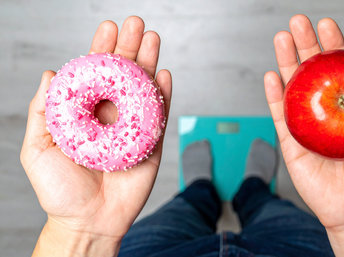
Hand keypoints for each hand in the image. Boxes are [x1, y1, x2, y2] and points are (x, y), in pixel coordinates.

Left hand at [20, 16, 171, 255]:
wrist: (88, 221)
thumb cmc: (60, 190)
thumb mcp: (38, 149)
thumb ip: (43, 111)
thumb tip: (51, 73)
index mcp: (85, 112)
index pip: (96, 74)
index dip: (102, 49)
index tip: (108, 28)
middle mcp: (111, 114)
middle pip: (124, 75)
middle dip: (130, 47)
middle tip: (137, 24)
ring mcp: (134, 127)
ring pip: (144, 89)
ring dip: (149, 62)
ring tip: (152, 38)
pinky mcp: (152, 143)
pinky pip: (160, 115)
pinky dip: (164, 94)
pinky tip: (164, 74)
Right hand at [264, 15, 343, 255]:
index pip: (340, 69)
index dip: (334, 45)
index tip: (328, 25)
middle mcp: (326, 111)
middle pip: (312, 72)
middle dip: (304, 44)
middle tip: (298, 22)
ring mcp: (305, 125)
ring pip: (292, 88)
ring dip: (285, 61)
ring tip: (281, 38)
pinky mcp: (290, 143)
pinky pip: (279, 115)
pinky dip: (273, 95)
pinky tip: (271, 76)